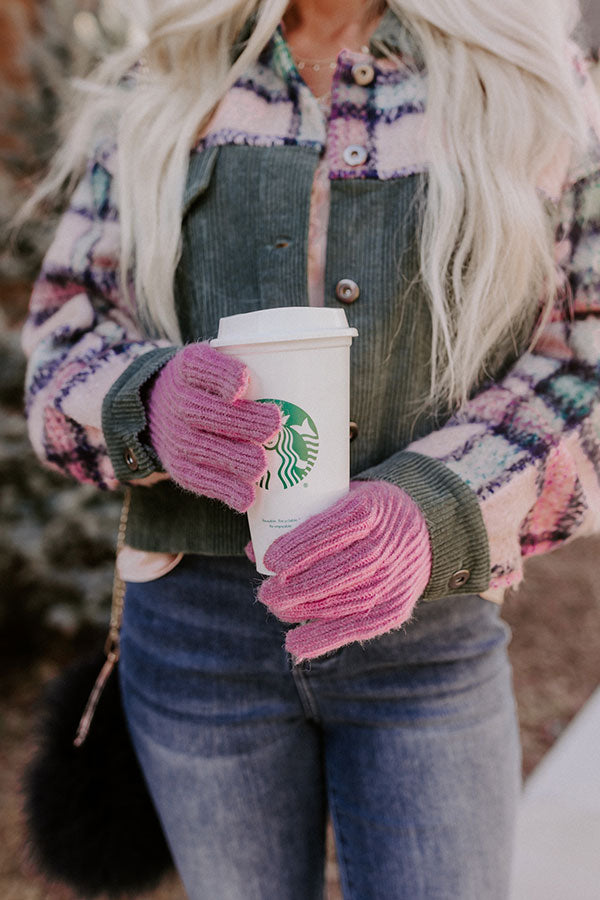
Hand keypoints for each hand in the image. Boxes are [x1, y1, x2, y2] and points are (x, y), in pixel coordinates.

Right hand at [147, 343, 280, 511]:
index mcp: (189, 367)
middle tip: (274, 426)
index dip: (222, 375)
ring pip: (201, 448)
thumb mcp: (223, 365)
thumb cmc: (214, 386)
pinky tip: (247, 497)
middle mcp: (177, 399)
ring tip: (260, 465)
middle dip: (240, 420)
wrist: (163, 409)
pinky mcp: (178, 466)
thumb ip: (257, 370)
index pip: (201, 366)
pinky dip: (224, 489)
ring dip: (233, 458)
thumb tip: (317, 391)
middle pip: (203, 411)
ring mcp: (174, 435)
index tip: (245, 382)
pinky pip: (199, 479)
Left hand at [256, 481, 431, 660]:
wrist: (422, 528)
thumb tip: (252, 550)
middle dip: (295, 587)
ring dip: (303, 611)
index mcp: (368, 509)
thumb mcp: (339, 499)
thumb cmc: (364, 511)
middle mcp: (384, 545)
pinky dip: (323, 639)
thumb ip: (299, 521)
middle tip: (265, 592)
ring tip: (276, 608)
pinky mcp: (395, 607)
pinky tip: (294, 644)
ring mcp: (392, 578)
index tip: (271, 561)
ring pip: (343, 602)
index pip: (331, 530)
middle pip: (336, 571)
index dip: (299, 547)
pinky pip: (357, 628)